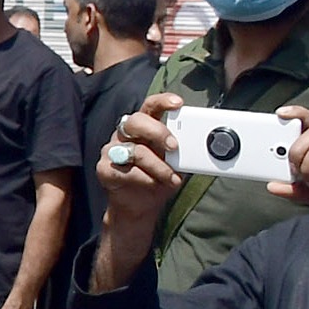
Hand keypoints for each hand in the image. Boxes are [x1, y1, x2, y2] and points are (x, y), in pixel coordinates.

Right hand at [89, 96, 185, 289]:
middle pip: (135, 121)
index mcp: (143, 127)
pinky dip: (145, 180)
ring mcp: (112, 151)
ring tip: (171, 178)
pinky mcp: (105, 169)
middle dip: (158, 132)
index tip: (178, 103)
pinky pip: (127, 171)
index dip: (162, 101)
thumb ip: (182, 150)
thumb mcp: (175, 162)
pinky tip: (152, 185)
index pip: (150, 106)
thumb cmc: (157, 179)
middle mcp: (125, 135)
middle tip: (174, 147)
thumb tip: (203, 145)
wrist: (139, 207)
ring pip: (135, 150)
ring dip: (158, 166)